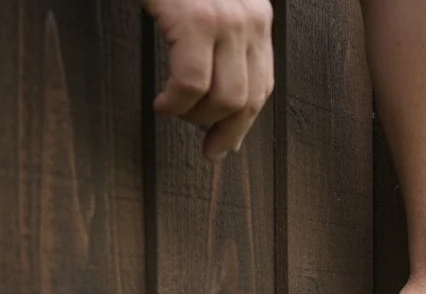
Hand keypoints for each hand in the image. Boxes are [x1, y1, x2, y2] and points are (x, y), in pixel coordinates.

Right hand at [141, 0, 274, 160]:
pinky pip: (192, 83)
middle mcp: (251, 20)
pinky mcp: (196, 20)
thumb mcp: (208, 6)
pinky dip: (176, 103)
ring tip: (175, 113)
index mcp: (258, 18)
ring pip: (224, 98)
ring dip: (196, 118)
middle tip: (205, 147)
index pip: (262, 86)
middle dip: (225, 132)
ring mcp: (226, 20)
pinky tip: (162, 105)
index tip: (227, 146)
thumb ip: (220, 40)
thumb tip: (217, 100)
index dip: (244, 123)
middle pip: (248, 99)